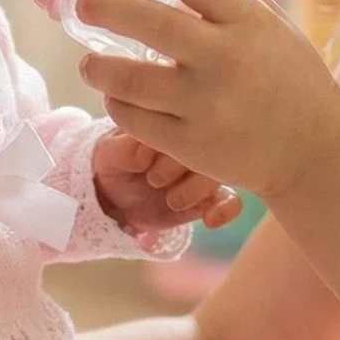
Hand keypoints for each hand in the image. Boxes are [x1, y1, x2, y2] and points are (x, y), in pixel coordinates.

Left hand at [76, 0, 339, 204]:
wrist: (316, 152)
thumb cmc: (293, 79)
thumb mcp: (275, 24)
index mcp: (250, 21)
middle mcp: (228, 59)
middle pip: (149, 22)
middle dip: (105, 6)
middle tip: (83, 4)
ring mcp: (207, 105)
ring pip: (129, 80)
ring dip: (96, 67)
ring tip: (88, 64)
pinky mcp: (192, 146)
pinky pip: (134, 120)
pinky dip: (116, 104)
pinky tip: (115, 96)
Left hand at [92, 128, 241, 232]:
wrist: (114, 198)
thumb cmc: (113, 164)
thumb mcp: (108, 153)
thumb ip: (124, 149)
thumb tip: (146, 151)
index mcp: (172, 119)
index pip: (187, 119)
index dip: (172, 139)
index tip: (149, 157)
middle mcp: (195, 140)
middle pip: (211, 144)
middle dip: (185, 165)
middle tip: (155, 179)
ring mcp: (206, 168)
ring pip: (223, 172)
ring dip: (199, 188)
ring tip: (172, 200)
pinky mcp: (210, 196)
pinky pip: (231, 200)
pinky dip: (225, 210)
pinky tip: (209, 220)